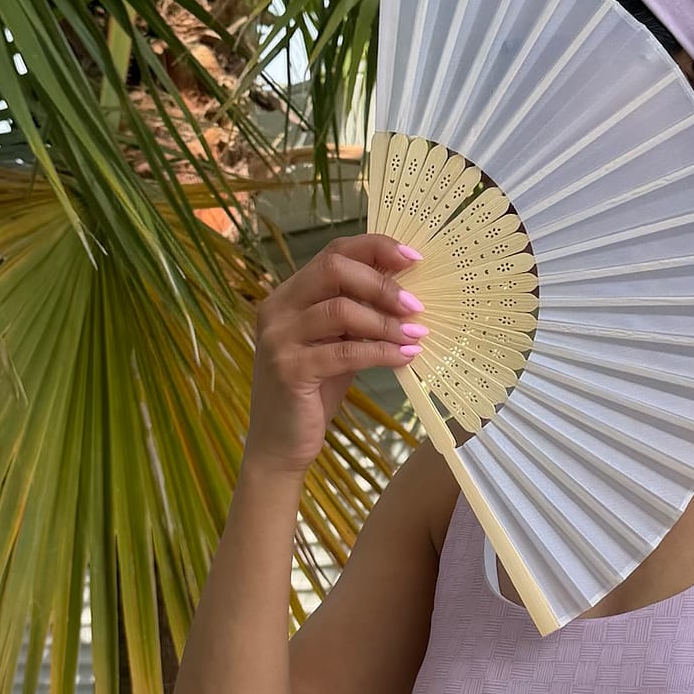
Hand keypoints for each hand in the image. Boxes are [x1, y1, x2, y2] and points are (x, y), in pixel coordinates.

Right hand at [244, 232, 427, 478]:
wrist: (279, 445)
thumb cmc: (312, 393)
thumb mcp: (336, 345)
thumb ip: (359, 316)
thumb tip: (407, 293)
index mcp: (288, 296)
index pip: (332, 253)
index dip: (374, 249)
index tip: (413, 259)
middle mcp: (277, 310)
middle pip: (333, 269)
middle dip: (381, 283)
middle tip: (416, 305)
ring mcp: (279, 339)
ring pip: (339, 308)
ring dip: (385, 321)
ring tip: (415, 335)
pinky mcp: (289, 369)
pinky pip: (344, 351)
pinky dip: (380, 352)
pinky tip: (403, 357)